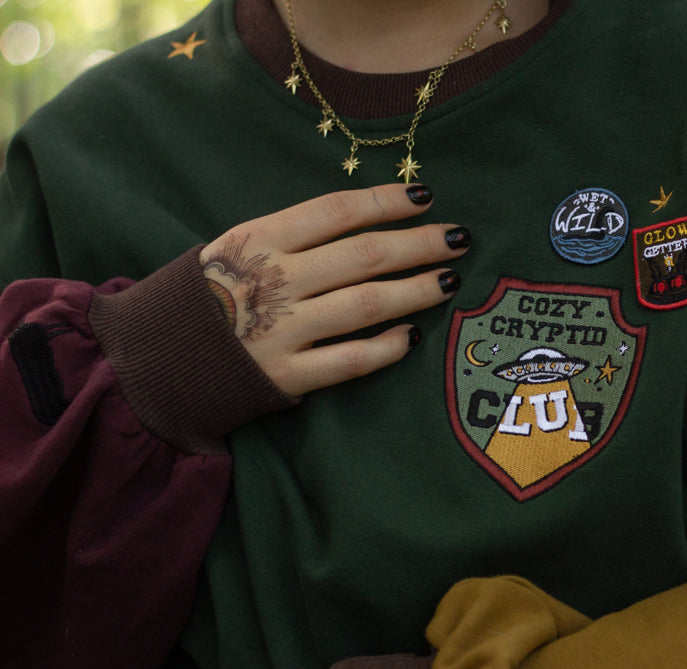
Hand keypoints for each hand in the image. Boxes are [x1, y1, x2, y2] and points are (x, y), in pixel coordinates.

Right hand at [199, 184, 467, 395]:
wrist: (151, 360)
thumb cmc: (204, 296)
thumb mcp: (234, 248)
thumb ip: (290, 236)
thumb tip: (364, 220)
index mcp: (259, 239)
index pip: (336, 211)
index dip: (386, 202)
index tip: (426, 197)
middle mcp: (274, 281)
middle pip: (363, 255)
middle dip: (419, 243)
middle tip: (459, 238)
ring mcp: (282, 330)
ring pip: (366, 304)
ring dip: (416, 290)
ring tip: (448, 280)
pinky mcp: (286, 376)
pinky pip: (351, 360)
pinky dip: (387, 348)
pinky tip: (412, 337)